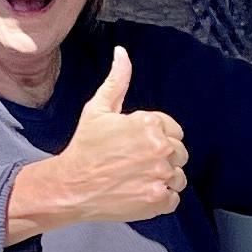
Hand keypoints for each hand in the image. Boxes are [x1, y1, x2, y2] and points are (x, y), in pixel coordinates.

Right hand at [9, 48, 190, 234]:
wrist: (72, 186)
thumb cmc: (85, 147)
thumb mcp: (98, 109)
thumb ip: (117, 80)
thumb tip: (122, 52)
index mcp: (150, 123)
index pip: (174, 130)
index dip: (156, 138)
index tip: (137, 147)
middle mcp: (160, 148)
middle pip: (180, 153)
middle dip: (162, 158)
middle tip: (136, 164)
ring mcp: (161, 175)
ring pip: (179, 177)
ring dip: (163, 179)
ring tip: (138, 179)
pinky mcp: (158, 199)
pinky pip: (174, 199)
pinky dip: (160, 198)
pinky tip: (140, 192)